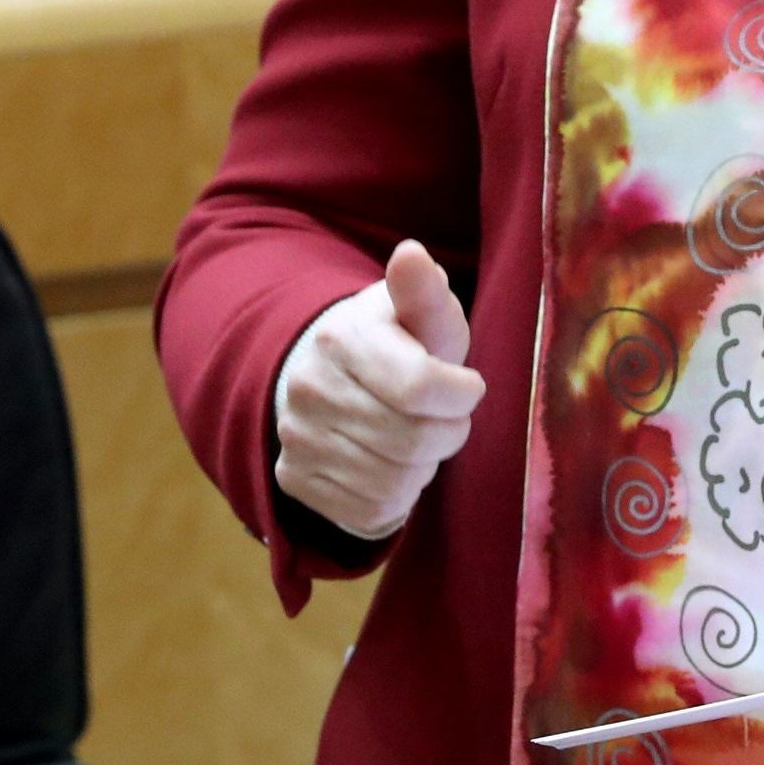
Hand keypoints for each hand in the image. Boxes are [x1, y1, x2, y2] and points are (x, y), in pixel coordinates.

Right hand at [274, 240, 484, 539]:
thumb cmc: (395, 341)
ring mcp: (296, 438)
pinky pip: (371, 511)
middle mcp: (308, 389)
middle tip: (447, 416)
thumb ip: (424, 290)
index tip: (468, 386)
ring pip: (395, 481)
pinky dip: (398, 495)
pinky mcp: (295, 480)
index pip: (419, 387)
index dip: (461, 394)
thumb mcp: (417, 311)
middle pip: (412, 440)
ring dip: (424, 465)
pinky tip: (394, 463)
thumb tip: (412, 254)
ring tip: (419, 435)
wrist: (325, 373)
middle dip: (448, 431)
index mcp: (341, 338)